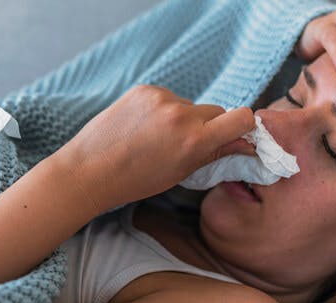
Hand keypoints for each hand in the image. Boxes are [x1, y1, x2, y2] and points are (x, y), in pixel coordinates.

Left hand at [52, 85, 254, 212]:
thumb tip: (245, 143)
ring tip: (157, 138)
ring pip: (190, 106)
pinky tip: (143, 127)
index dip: (244, 126)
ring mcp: (161, 99)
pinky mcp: (145, 89)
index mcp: (194, 141)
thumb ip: (215, 154)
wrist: (90, 170)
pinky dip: (162, 110)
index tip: (237, 135)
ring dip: (184, 119)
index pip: (241, 118)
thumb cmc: (136, 180)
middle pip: (216, 112)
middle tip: (188, 144)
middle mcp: (181, 115)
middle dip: (210, 127)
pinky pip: (168, 98)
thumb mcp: (181, 173)